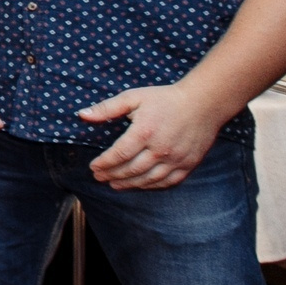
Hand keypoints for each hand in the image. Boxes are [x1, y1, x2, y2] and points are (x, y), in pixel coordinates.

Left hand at [79, 82, 225, 189]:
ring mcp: (176, 159)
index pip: (119, 155)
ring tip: (114, 185)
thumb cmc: (165, 99)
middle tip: (99, 178)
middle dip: (112, 176)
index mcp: (144, 132)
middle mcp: (161, 149)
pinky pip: (168, 182)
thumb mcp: (133, 97)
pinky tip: (140, 185)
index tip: (93, 167)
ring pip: (148, 179)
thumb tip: (82, 115)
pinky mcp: (189, 165)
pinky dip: (151, 186)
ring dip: (129, 184)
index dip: (104, 164)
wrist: (203, 103)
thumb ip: (106, 108)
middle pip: (131, 170)